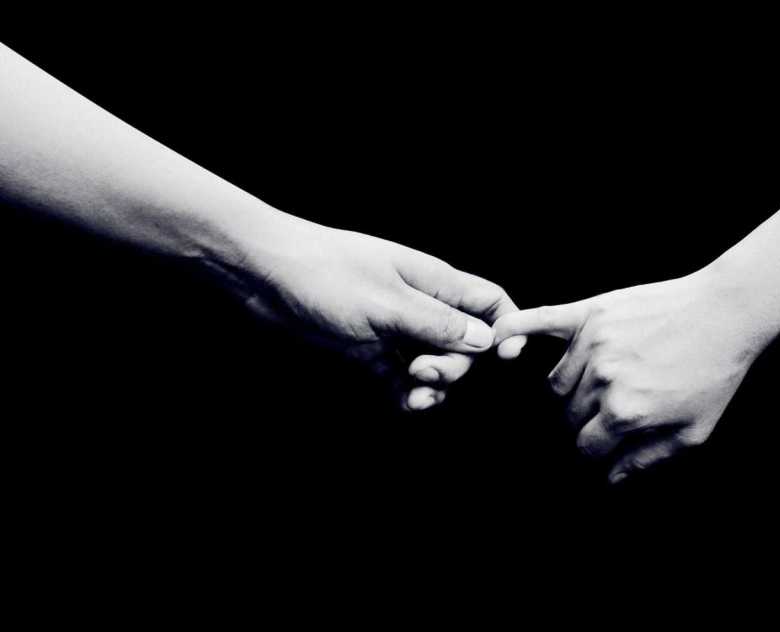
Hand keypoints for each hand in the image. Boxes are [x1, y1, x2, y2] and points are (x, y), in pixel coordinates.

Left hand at [219, 220, 525, 409]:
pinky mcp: (369, 351)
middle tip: (422, 370)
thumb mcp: (387, 302)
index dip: (507, 328)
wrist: (265, 274)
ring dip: (433, 385)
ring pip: (435, 365)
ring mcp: (395, 329)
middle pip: (465, 344)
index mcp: (434, 282)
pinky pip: (402, 379)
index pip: (490, 302)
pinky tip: (404, 404)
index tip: (504, 358)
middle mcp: (420, 305)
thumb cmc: (325, 274)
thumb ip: (436, 323)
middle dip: (455, 366)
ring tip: (413, 395)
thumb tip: (485, 340)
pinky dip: (408, 394)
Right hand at [494, 267, 772, 483]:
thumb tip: (609, 483)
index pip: (585, 448)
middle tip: (602, 420)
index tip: (597, 453)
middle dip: (580, 426)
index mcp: (625, 414)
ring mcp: (592, 344)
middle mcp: (601, 380)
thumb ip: (646, 462)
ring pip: (555, 384)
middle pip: (566, 418)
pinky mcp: (590, 313)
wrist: (726, 313)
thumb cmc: (714, 375)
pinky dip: (514, 330)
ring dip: (567, 395)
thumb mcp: (692, 433)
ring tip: (593, 392)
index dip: (591, 455)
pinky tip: (499, 338)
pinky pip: (540, 322)